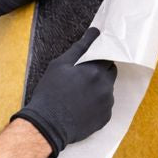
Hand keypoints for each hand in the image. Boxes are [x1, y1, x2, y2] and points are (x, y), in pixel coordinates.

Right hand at [11, 28, 116, 157]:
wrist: (47, 125)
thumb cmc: (49, 93)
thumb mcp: (59, 65)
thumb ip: (80, 48)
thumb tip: (95, 32)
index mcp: (96, 71)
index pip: (108, 58)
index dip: (97, 60)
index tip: (86, 66)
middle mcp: (106, 87)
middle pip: (110, 73)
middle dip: (99, 73)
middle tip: (80, 81)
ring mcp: (107, 104)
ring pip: (108, 91)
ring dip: (98, 90)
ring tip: (78, 97)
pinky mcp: (105, 119)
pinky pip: (105, 107)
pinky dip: (96, 106)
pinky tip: (81, 108)